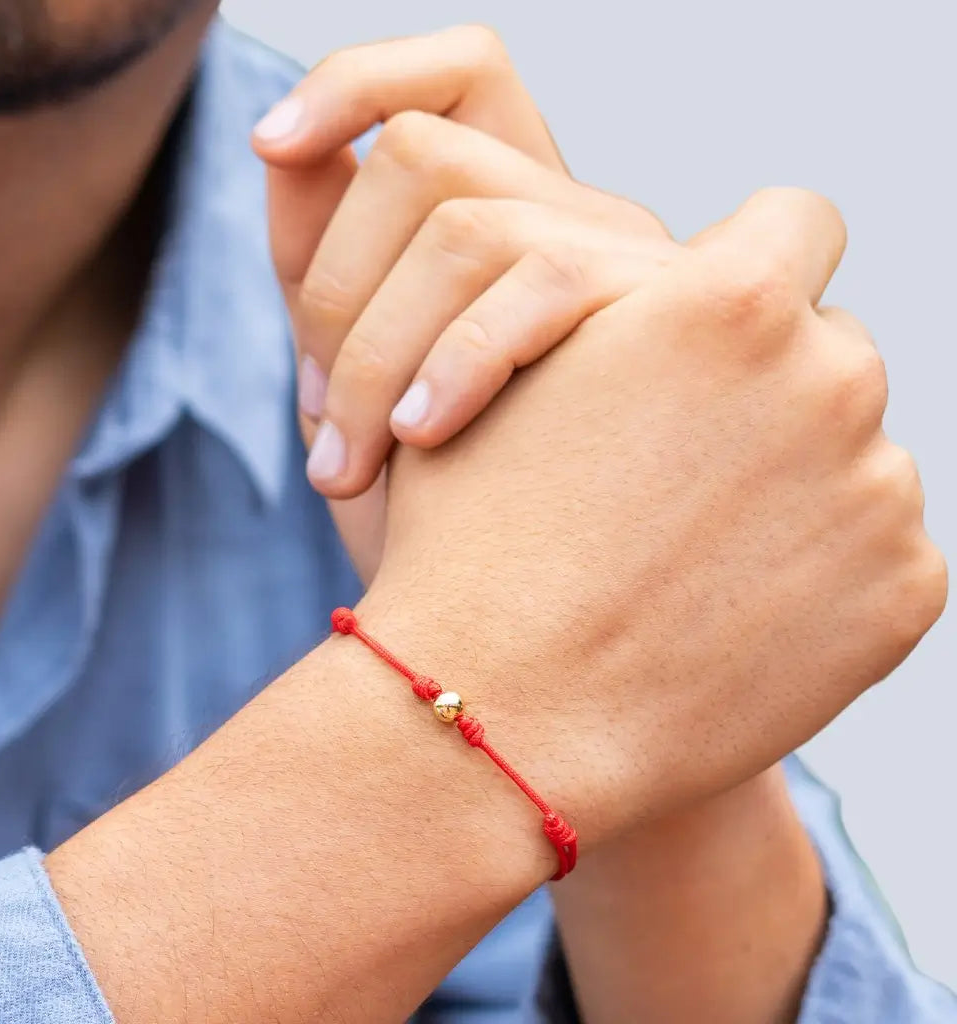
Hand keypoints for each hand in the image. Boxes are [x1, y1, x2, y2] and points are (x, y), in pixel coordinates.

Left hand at [252, 26, 669, 581]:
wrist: (523, 640)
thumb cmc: (440, 521)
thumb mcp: (357, 393)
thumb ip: (323, 273)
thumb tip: (284, 151)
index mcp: (521, 219)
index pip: (463, 73)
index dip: (359, 79)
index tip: (268, 143)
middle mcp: (585, 224)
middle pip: (428, 151)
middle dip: (334, 283)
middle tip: (318, 413)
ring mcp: (634, 271)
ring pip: (468, 218)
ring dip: (369, 345)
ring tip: (350, 460)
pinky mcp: (668, 330)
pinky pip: (539, 280)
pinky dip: (453, 354)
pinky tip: (420, 438)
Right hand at [359, 187, 946, 849]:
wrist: (497, 710)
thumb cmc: (473, 539)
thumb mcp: (512, 380)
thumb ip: (613, 312)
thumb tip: (669, 290)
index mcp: (728, 302)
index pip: (794, 221)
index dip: (751, 261)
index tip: (715, 321)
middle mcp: (831, 375)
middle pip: (824, 347)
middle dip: (764, 388)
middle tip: (677, 463)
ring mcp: (879, 488)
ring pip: (852, 450)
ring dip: (791, 481)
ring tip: (688, 551)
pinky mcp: (904, 589)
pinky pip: (872, 548)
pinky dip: (816, 571)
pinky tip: (723, 611)